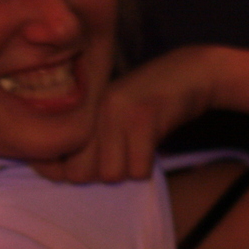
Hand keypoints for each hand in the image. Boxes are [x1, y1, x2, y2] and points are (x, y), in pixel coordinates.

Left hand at [33, 45, 220, 182]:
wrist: (192, 73)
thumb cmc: (150, 103)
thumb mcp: (112, 115)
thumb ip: (89, 139)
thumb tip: (66, 176)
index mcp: (81, 108)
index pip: (56, 158)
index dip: (66, 173)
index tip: (90, 167)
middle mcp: (93, 109)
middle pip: (79, 174)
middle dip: (101, 174)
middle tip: (122, 156)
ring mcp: (117, 112)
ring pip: (110, 174)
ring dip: (128, 170)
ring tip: (138, 147)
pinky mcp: (143, 118)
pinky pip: (138, 168)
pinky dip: (148, 166)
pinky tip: (153, 144)